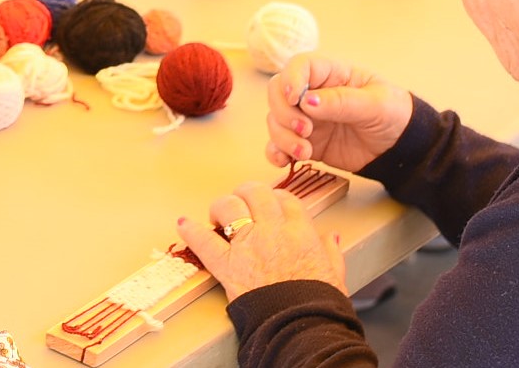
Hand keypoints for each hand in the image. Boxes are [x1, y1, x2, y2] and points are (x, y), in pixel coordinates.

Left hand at [177, 181, 345, 301]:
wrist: (300, 325)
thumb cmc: (317, 302)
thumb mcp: (335, 273)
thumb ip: (331, 252)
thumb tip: (329, 237)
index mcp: (300, 230)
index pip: (285, 198)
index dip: (274, 197)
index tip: (269, 204)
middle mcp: (274, 230)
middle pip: (256, 192)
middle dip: (246, 192)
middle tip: (241, 201)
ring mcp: (249, 245)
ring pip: (230, 206)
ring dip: (222, 205)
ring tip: (218, 213)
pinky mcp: (229, 266)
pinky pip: (205, 242)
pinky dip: (191, 232)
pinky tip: (183, 224)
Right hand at [265, 53, 413, 171]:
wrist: (400, 148)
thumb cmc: (394, 114)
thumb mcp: (376, 104)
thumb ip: (343, 101)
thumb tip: (307, 101)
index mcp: (332, 74)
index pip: (301, 66)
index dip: (291, 78)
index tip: (295, 98)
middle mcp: (314, 94)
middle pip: (278, 92)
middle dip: (284, 112)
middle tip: (305, 130)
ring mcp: (308, 119)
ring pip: (276, 120)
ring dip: (282, 136)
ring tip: (305, 152)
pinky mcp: (306, 143)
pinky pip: (280, 145)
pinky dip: (276, 152)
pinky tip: (285, 160)